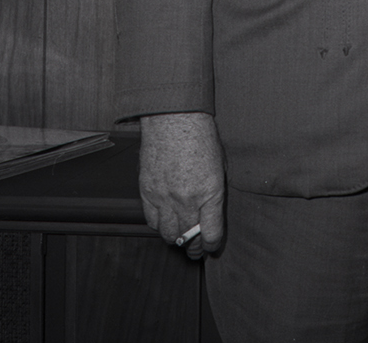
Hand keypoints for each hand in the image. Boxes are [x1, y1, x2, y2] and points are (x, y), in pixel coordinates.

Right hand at [138, 111, 225, 256]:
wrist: (174, 119)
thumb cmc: (201, 136)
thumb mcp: (220, 165)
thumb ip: (215, 192)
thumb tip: (212, 213)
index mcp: (210, 193)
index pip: (211, 234)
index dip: (213, 246)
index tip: (212, 247)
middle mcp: (187, 200)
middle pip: (188, 239)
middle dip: (194, 248)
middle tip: (196, 249)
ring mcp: (164, 198)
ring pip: (168, 235)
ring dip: (176, 238)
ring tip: (181, 236)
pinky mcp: (147, 192)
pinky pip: (151, 221)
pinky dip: (159, 225)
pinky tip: (165, 220)